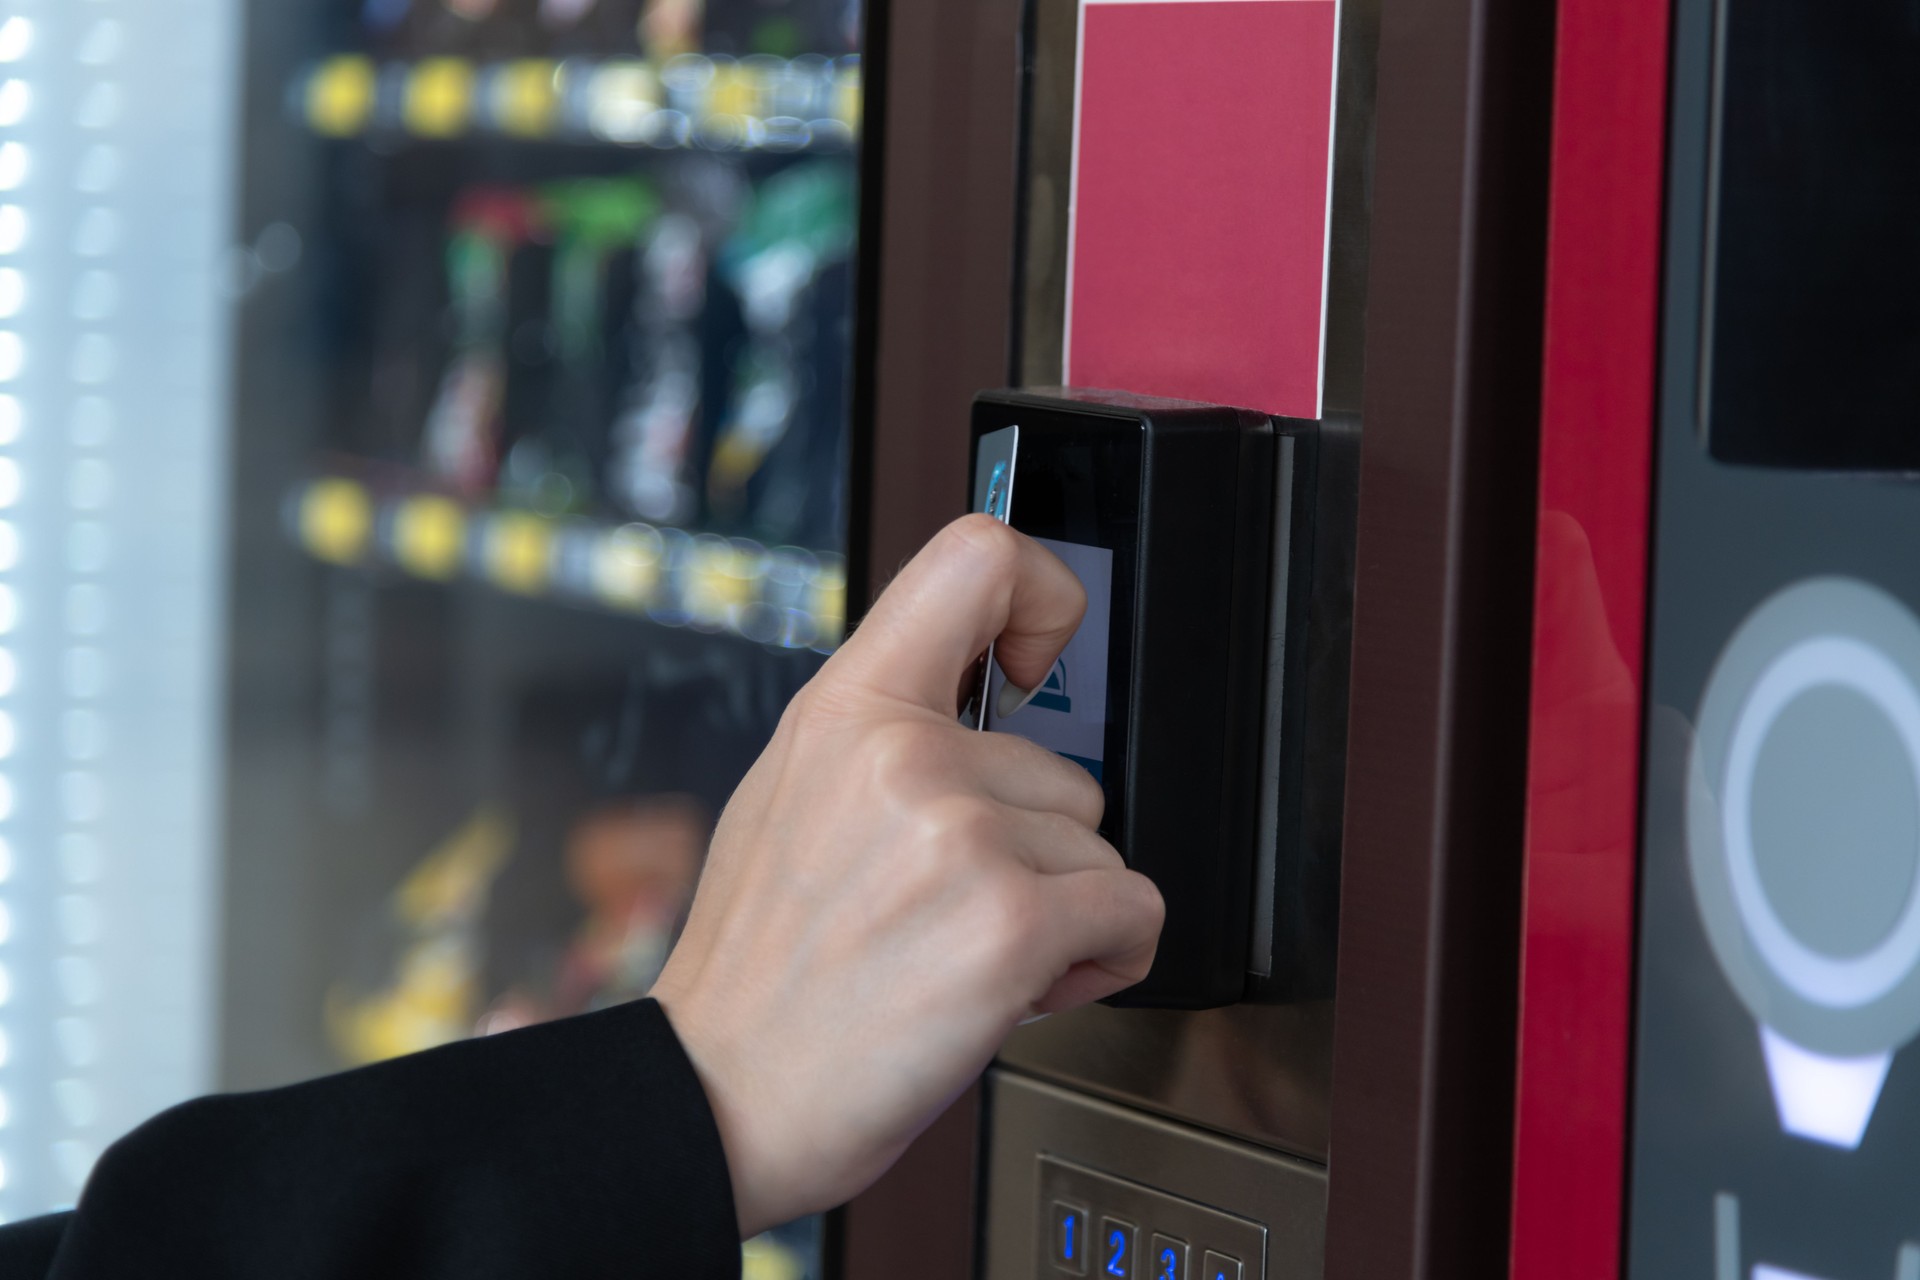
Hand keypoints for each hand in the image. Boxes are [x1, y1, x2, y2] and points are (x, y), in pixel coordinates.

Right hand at [651, 515, 1164, 1236]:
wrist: (718, 1099)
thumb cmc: (759, 970)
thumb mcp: (788, 798)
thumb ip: (884, 735)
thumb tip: (978, 702)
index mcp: (846, 710)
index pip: (974, 559)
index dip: (1042, 595)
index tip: (1040, 659)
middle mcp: (904, 756)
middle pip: (1069, 772)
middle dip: (1037, 858)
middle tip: (954, 913)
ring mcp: (960, 835)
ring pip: (1098, 852)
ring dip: (1061, 915)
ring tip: (961, 957)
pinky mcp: (1012, 923)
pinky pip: (1133, 913)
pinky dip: (1103, 959)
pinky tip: (1020, 989)